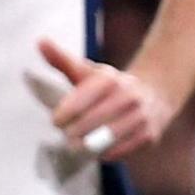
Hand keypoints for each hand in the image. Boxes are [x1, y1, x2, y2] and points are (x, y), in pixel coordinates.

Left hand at [39, 38, 174, 161]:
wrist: (155, 94)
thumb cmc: (108, 86)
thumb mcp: (87, 71)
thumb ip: (61, 60)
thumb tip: (40, 41)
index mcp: (108, 80)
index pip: (77, 102)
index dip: (62, 116)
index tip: (56, 121)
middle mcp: (128, 96)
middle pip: (89, 123)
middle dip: (73, 133)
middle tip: (66, 137)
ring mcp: (140, 116)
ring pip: (105, 139)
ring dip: (87, 146)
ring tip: (78, 146)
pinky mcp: (149, 135)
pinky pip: (120, 151)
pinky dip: (105, 153)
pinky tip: (98, 150)